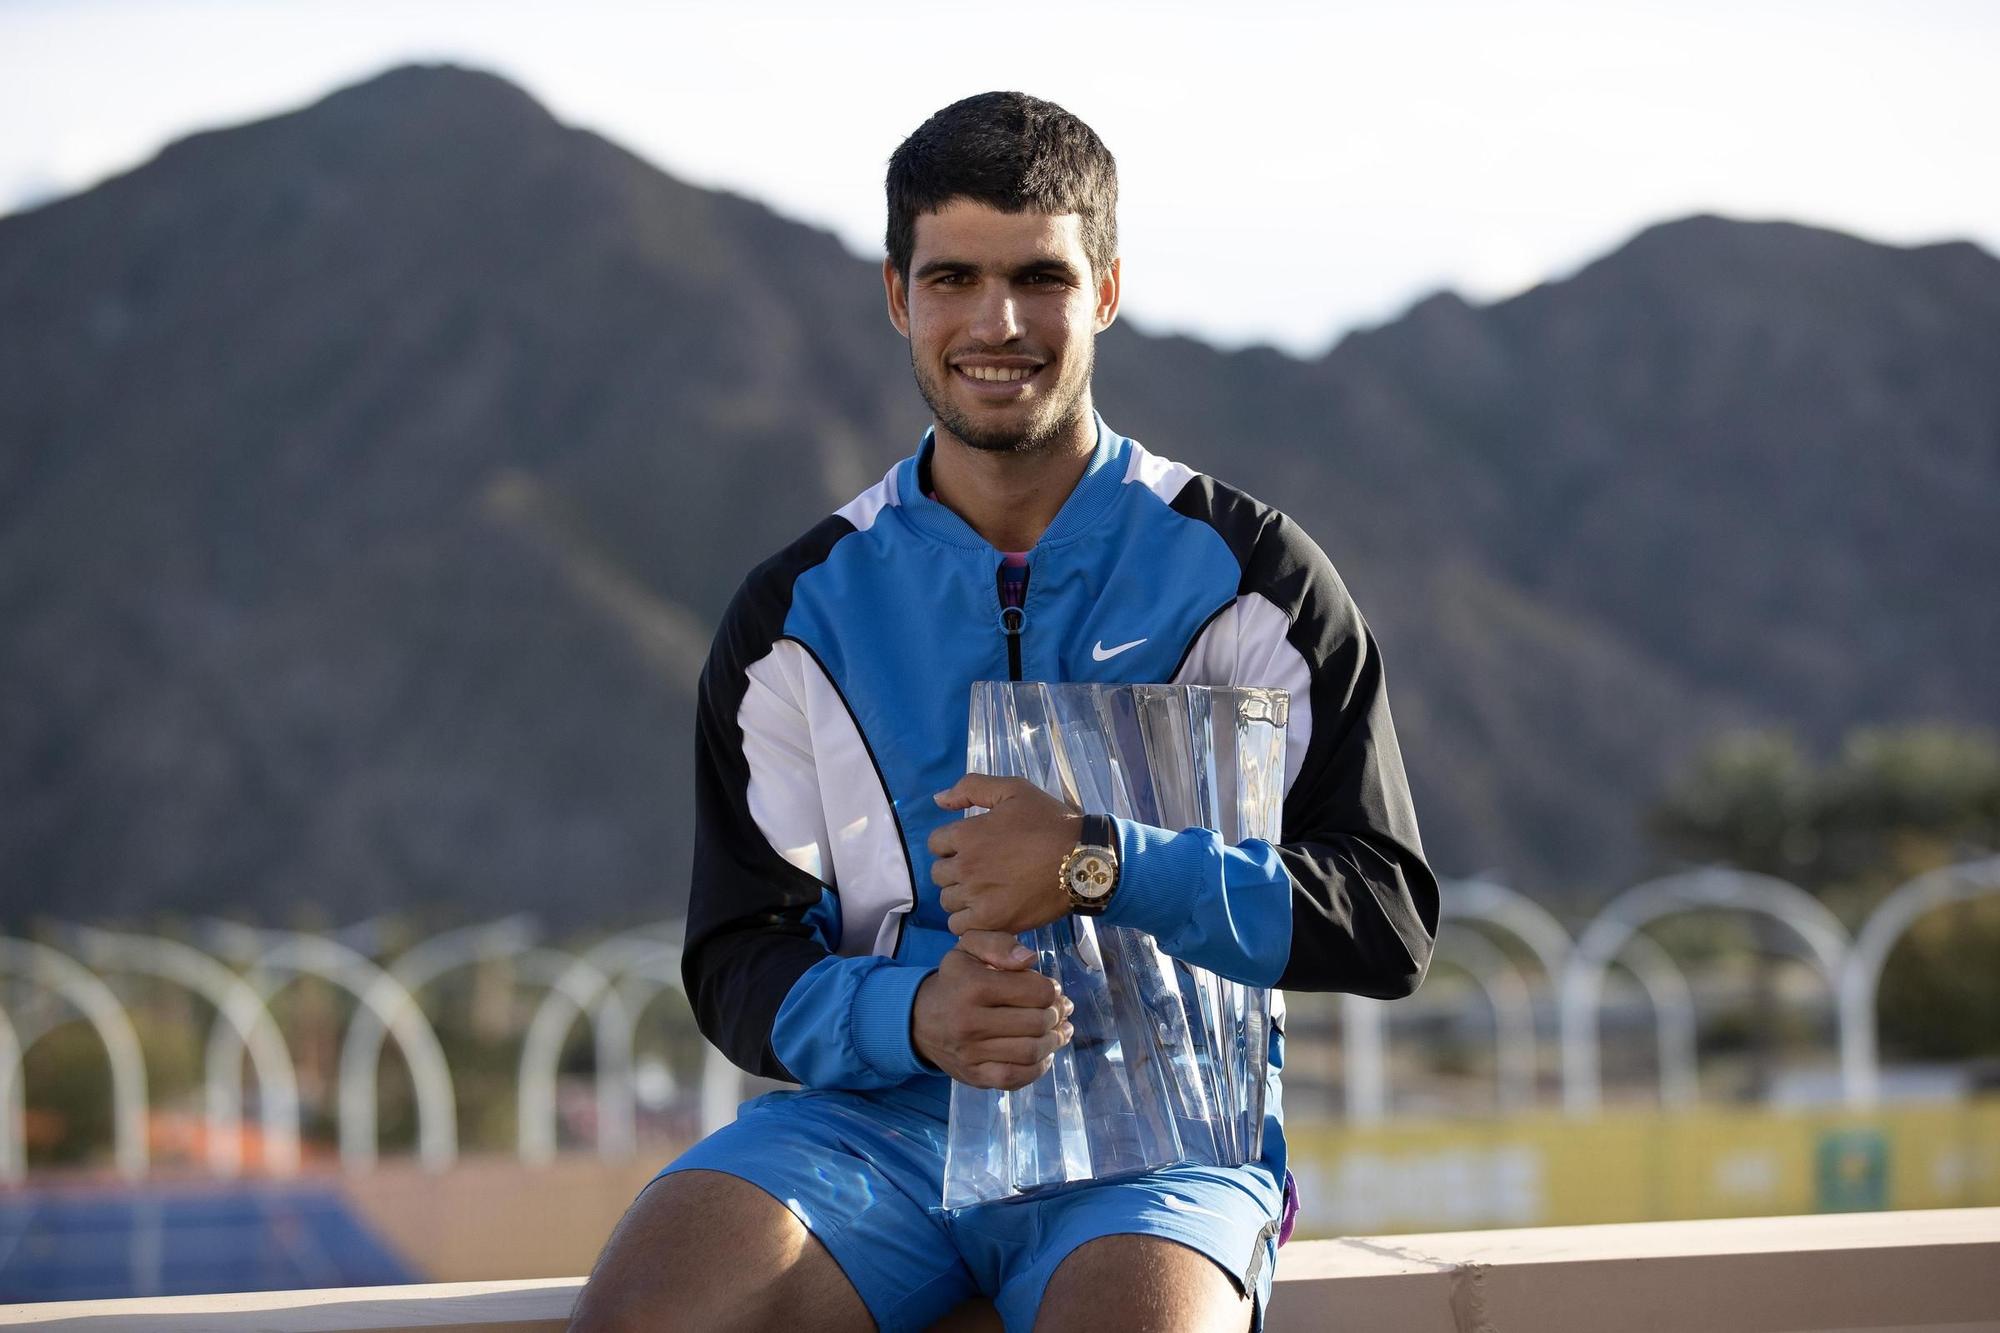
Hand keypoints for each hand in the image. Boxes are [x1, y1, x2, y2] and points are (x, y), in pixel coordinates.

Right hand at [912, 930, 1074, 1089]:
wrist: (918, 1020)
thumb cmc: (954, 981)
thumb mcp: (968, 949)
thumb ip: (998, 944)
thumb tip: (1030, 959)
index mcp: (973, 986)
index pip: (1036, 992)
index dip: (1052, 990)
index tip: (1052, 989)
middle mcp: (970, 1022)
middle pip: (1037, 1022)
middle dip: (1056, 1015)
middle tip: (1061, 1011)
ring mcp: (971, 1053)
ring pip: (1031, 1051)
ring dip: (1054, 1041)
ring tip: (1059, 1031)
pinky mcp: (974, 1076)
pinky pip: (1017, 1077)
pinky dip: (1039, 1067)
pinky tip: (1044, 1054)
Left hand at [928, 774, 1082, 935]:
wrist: (1082, 860)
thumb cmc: (1049, 823)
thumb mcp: (1013, 790)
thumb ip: (971, 788)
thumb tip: (938, 799)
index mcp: (966, 834)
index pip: (936, 843)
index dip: (952, 843)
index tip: (973, 846)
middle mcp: (965, 867)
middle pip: (939, 874)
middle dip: (955, 869)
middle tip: (980, 868)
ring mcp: (977, 897)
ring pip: (948, 901)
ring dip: (960, 895)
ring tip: (984, 891)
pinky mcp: (992, 922)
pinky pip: (959, 927)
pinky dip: (967, 920)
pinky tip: (985, 911)